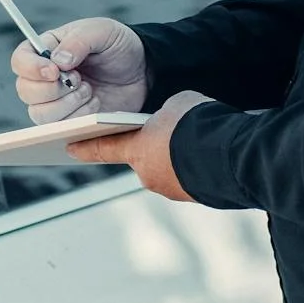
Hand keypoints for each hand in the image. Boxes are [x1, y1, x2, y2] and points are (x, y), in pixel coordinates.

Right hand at [11, 17, 148, 122]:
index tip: (53, 70)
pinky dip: (79, 117)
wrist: (142, 71)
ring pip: (40, 114)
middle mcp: (44, 77)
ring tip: (89, 90)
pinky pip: (61, 129)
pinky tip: (95, 104)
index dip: (30, 68)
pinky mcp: (70, 120)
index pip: (20, 60)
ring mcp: (56, 101)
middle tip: (79, 78)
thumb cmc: (117, 45)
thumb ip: (79, 41)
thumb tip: (58, 61)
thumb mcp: (102, 31)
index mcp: (46, 50)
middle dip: (53, 89)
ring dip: (66, 104)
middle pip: (25, 91)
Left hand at [66, 90, 212, 201]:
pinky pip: (190, 176)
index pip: (103, 148)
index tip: (69, 148)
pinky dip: (195, 165)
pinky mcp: (197, 197)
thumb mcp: (176, 105)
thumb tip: (171, 124)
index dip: (86, 146)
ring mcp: (173, 190)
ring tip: (198, 140)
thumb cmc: (199, 124)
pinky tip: (210, 154)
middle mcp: (149, 175)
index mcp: (137, 151)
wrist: (233, 155)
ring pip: (168, 168)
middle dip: (154, 145)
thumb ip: (164, 115)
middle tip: (171, 129)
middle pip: (143, 157)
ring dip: (177, 156)